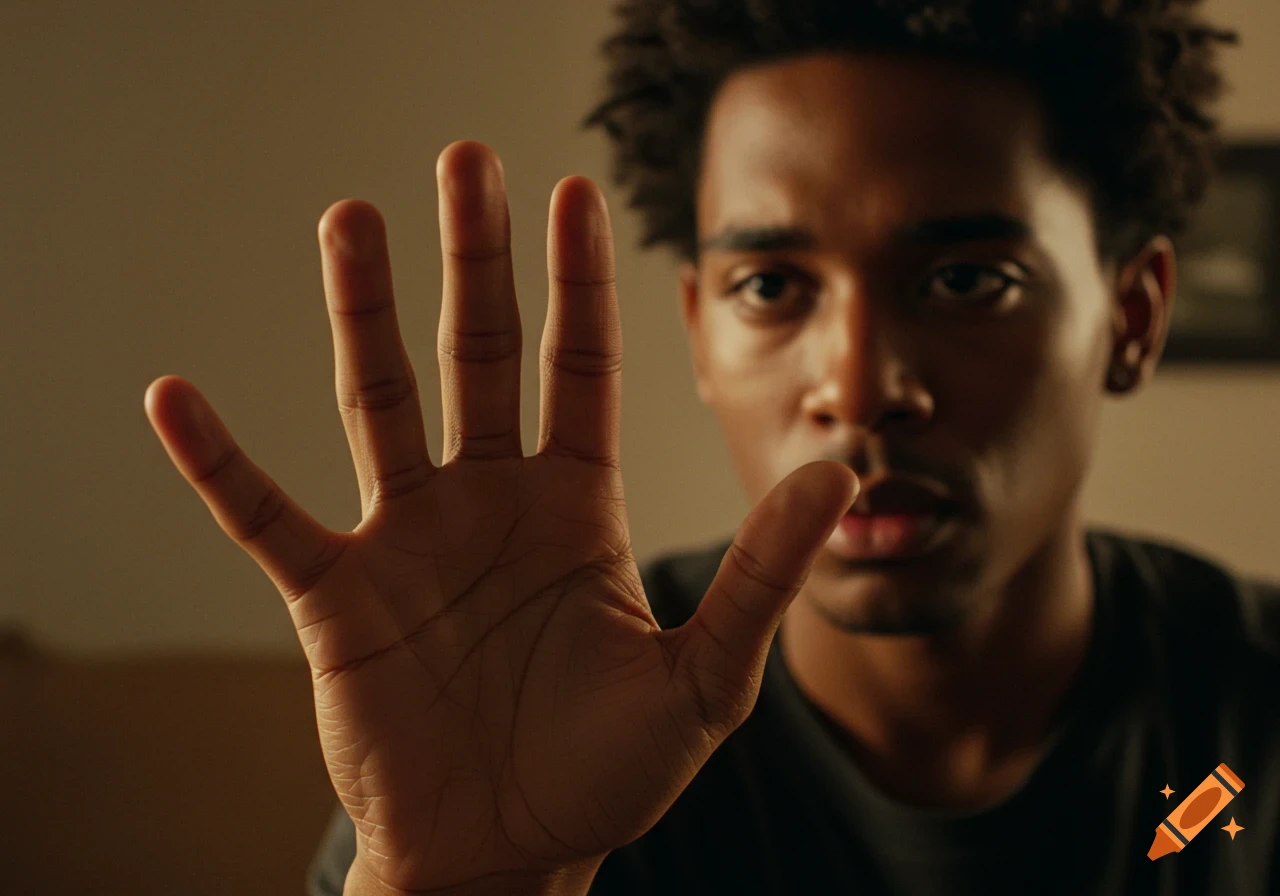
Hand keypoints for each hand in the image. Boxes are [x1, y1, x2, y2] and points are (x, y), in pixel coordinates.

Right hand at [143, 140, 858, 893]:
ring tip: (349, 220)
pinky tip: (176, 400)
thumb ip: (761, 576)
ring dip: (360, 314)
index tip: (577, 194)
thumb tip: (837, 472)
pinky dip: (219, 464)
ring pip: (379, 404)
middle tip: (468, 160)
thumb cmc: (604, 773)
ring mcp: (409, 542)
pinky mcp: (337, 598)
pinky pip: (266, 517)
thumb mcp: (704, 678)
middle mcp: (490, 503)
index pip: (581, 367)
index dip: (579, 283)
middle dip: (476, 259)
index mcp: (574, 508)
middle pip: (479, 354)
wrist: (507, 853)